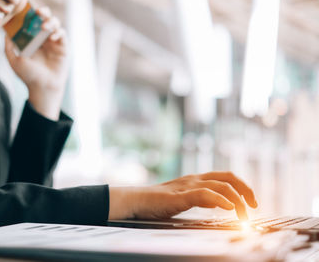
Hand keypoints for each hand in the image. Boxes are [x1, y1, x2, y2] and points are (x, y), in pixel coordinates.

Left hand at [5, 7, 68, 120]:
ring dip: (51, 21)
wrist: (42, 88)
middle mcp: (43, 37)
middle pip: (45, 18)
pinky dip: (58, 32)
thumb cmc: (28, 76)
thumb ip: (9, 46)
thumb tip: (5, 30)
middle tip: (38, 12)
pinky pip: (62, 34)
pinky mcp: (63, 48)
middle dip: (43, 12)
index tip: (26, 7)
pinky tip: (52, 37)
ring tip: (44, 27)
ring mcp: (54, 42)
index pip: (32, 20)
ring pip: (55, 23)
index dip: (30, 13)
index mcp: (32, 38)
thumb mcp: (14, 60)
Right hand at [109, 172, 257, 220]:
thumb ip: (202, 198)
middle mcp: (194, 178)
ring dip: (236, 200)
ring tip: (243, 215)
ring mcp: (187, 185)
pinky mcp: (180, 196)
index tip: (251, 202)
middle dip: (245, 189)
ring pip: (220, 186)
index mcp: (196, 179)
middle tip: (255, 205)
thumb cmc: (158, 201)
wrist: (137, 200)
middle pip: (228, 177)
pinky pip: (205, 194)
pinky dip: (220, 201)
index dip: (242, 186)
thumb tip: (220, 203)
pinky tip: (228, 209)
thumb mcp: (185, 198)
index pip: (225, 176)